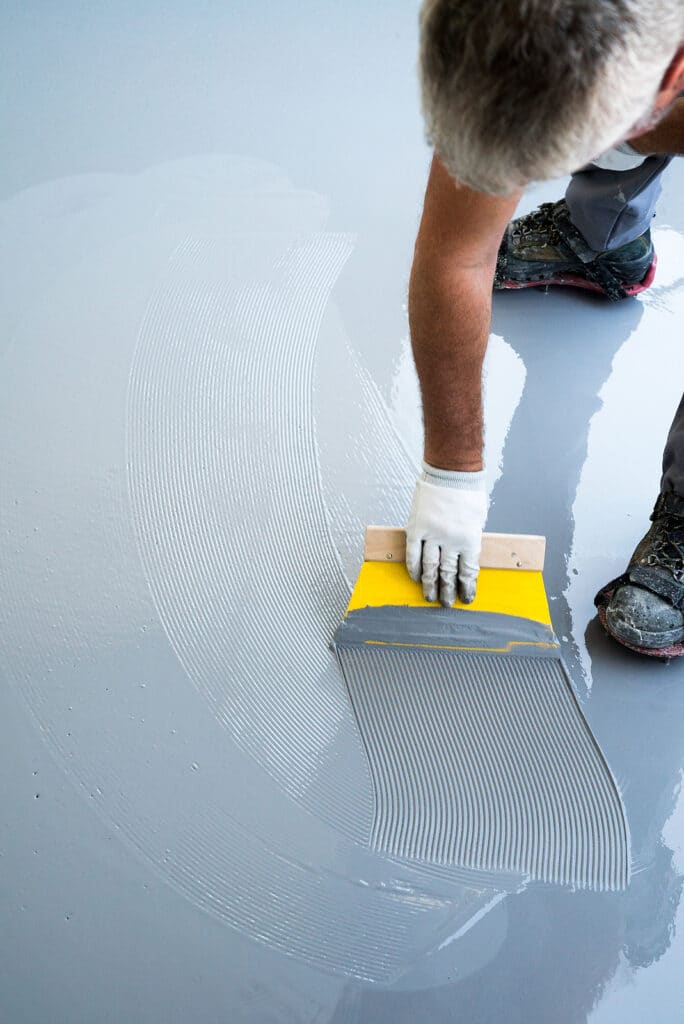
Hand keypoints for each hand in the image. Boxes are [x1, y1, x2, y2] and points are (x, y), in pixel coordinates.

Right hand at [406, 464, 487, 606]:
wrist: (451, 472)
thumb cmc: (468, 493)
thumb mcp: (477, 520)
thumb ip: (470, 540)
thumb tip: (465, 558)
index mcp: (470, 539)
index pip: (468, 571)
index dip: (467, 587)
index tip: (466, 598)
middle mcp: (451, 541)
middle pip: (448, 573)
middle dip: (448, 591)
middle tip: (446, 604)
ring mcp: (432, 535)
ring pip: (429, 567)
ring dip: (429, 584)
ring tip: (429, 596)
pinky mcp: (417, 528)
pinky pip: (413, 552)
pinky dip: (413, 567)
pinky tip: (414, 577)